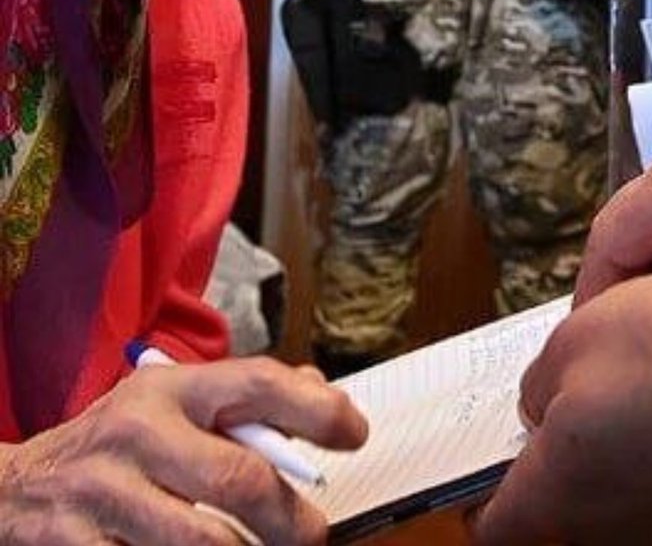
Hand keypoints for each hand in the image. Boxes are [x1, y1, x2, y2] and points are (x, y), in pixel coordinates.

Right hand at [0, 356, 365, 544]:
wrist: (15, 487)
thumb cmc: (116, 443)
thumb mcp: (172, 403)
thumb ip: (242, 402)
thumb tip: (322, 399)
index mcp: (171, 389)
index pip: (258, 384)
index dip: (317, 410)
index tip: (354, 434)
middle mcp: (140, 433)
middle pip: (239, 480)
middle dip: (290, 518)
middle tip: (313, 533)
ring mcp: (107, 494)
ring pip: (203, 543)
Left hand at [470, 276, 651, 544]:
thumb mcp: (570, 344)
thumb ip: (538, 385)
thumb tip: (542, 405)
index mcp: (559, 492)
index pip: (496, 528)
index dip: (480, 500)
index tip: (475, 477)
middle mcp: (613, 525)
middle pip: (558, 510)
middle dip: (552, 461)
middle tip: (553, 404)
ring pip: (615, 493)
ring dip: (608, 448)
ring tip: (619, 384)